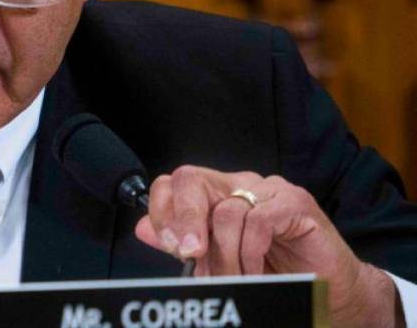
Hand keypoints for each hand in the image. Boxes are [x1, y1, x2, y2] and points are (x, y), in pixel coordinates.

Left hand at [134, 165, 401, 326]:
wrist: (327, 290)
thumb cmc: (272, 271)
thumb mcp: (217, 257)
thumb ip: (182, 242)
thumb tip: (142, 229)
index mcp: (218, 193)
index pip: (175, 182)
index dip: (163, 210)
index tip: (171, 246)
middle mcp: (241, 184)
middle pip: (191, 180)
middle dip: (184, 220)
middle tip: (190, 255)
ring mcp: (270, 190)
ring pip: (225, 210)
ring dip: (225, 255)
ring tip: (235, 278)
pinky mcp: (295, 203)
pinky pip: (258, 220)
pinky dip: (251, 251)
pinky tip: (256, 269)